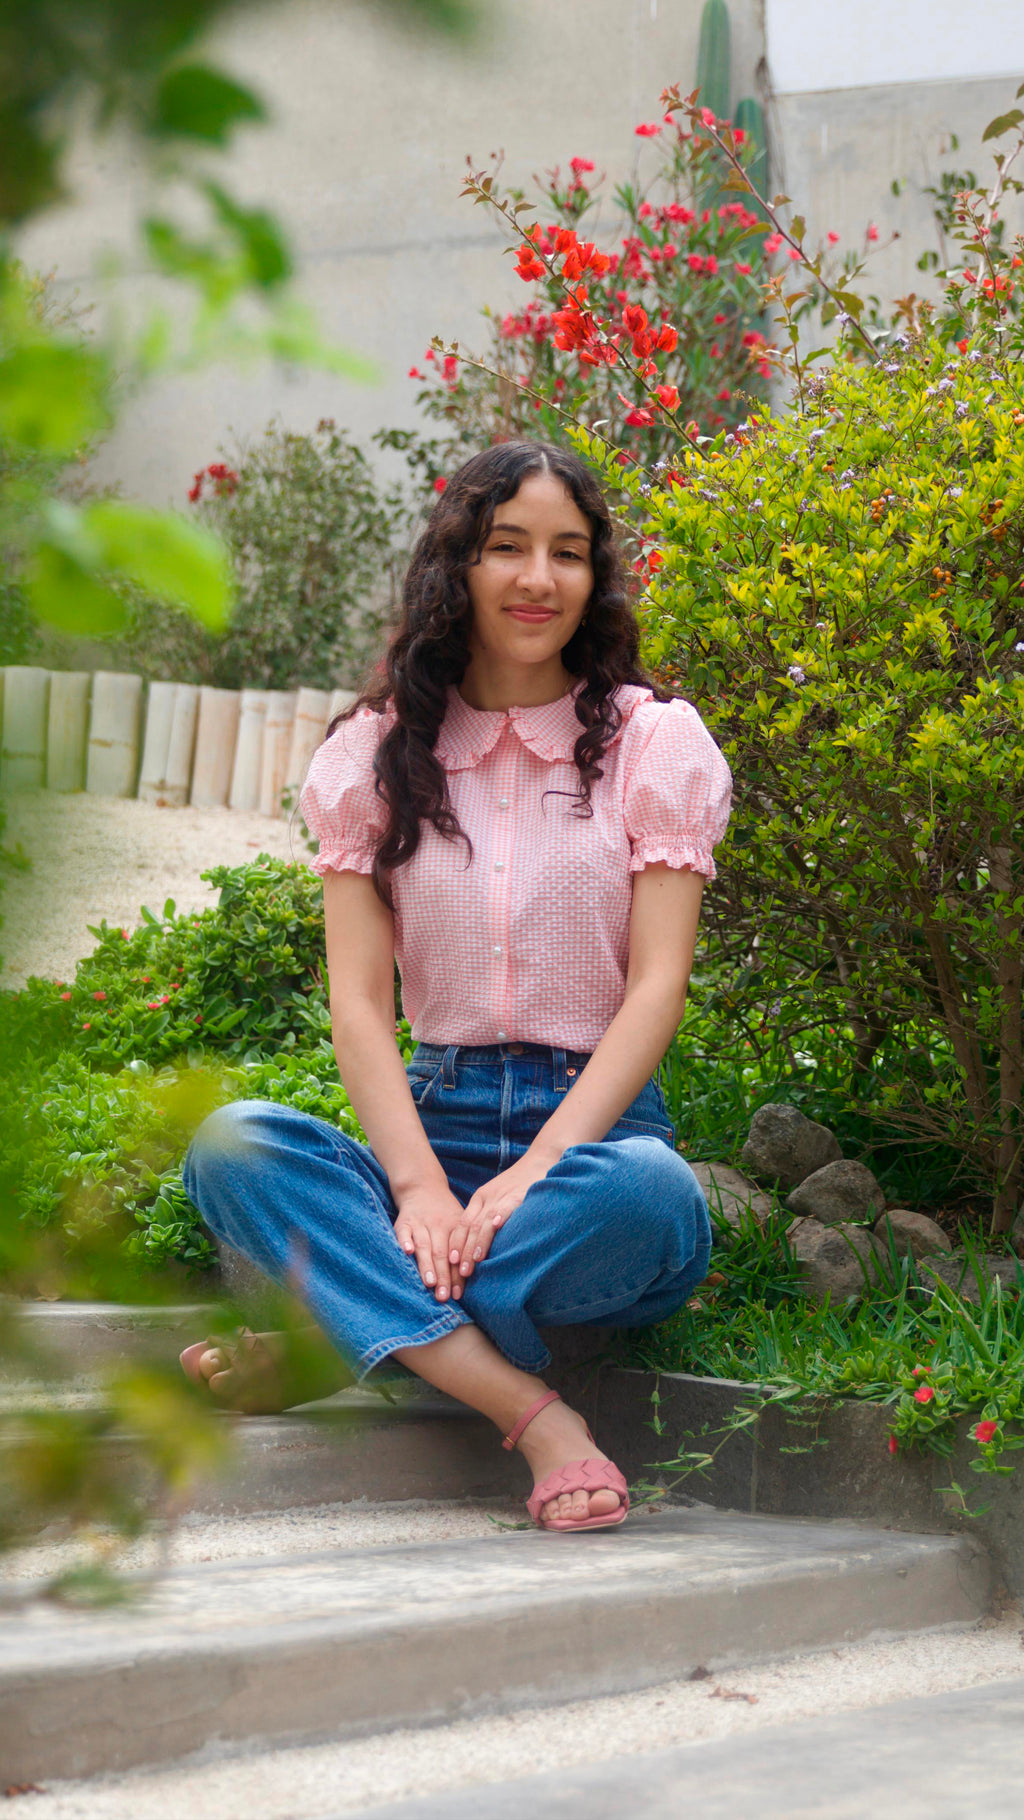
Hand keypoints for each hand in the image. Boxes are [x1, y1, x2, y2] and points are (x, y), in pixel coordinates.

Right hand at [394, 1184, 472, 1303]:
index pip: (457, 1254)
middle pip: (441, 1253)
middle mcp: (438, 1226)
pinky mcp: (403, 1222)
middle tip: (445, 1297)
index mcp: (455, 1227)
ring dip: (426, 1265)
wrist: (422, 1186)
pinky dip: (405, 1241)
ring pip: (424, 1245)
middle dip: (444, 1276)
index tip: (459, 1295)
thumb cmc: (444, 1213)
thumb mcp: (460, 1222)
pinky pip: (403, 1232)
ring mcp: (420, 1223)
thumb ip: (464, 1245)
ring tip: (430, 1283)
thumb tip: (477, 1276)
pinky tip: (407, 1252)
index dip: (458, 1275)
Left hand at [456, 1153, 555, 1281]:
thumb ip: (491, 1216)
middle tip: (459, 1274)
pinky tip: (496, 1230)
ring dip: (477, 1244)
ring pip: (483, 1222)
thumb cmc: (523, 1183)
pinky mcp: (518, 1195)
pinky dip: (499, 1219)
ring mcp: (502, 1196)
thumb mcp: (500, 1198)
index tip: (450, 1263)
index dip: (456, 1244)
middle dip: (462, 1251)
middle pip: (468, 1227)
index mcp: (480, 1198)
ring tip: (473, 1263)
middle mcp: (487, 1198)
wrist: (542, 1158)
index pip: (461, 1224)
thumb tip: (484, 1243)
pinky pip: (505, 1208)